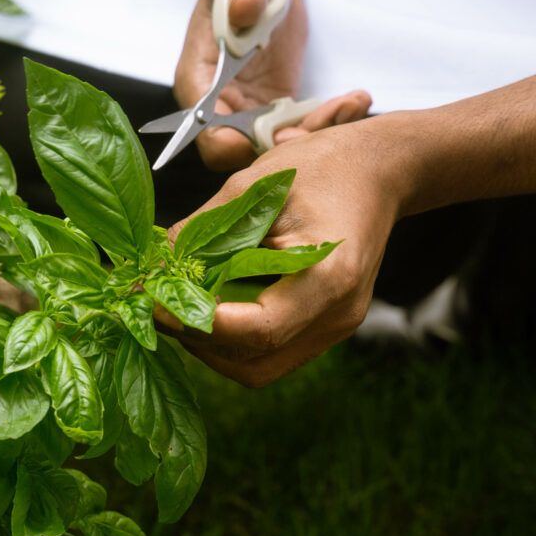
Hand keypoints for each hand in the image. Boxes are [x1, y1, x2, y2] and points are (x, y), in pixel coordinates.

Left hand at [165, 118, 409, 386]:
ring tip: (179, 307)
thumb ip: (205, 228)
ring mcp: (334, 328)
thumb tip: (159, 263)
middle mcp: (337, 316)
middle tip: (159, 307)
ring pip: (259, 367)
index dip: (201, 324)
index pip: (259, 331)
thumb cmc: (323, 167)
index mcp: (329, 278)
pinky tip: (210, 306)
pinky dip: (233, 340)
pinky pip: (271, 352)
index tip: (158, 303)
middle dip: (199, 340)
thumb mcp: (254, 184)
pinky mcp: (324, 327)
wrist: (378, 171)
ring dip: (212, 346)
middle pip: (254, 362)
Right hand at [174, 0, 370, 170]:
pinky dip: (328, 124)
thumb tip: (247, 3)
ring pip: (278, 150)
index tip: (274, 132)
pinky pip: (301, 133)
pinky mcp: (278, 111)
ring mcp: (250, 112)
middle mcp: (220, 106)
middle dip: (287, 145)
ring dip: (317, 135)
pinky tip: (353, 101)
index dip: (235, 143)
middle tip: (326, 118)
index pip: (205, 134)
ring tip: (350, 105)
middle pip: (243, 154)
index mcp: (198, 80)